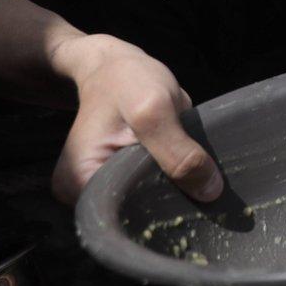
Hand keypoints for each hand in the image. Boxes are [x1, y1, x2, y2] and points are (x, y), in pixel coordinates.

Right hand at [51, 34, 222, 203]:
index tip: (196, 198)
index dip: (162, 212)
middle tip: (207, 186)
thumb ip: (178, 152)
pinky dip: (176, 184)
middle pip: (138, 216)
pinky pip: (155, 192)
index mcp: (75, 184)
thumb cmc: (126, 80)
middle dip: (173, 203)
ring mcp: (103, 189)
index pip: (124, 220)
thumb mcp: (153, 108)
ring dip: (178, 193)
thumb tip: (210, 192)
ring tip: (201, 177)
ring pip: (150, 205)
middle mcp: (83, 195)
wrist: (117, 65)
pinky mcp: (122, 180)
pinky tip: (192, 173)